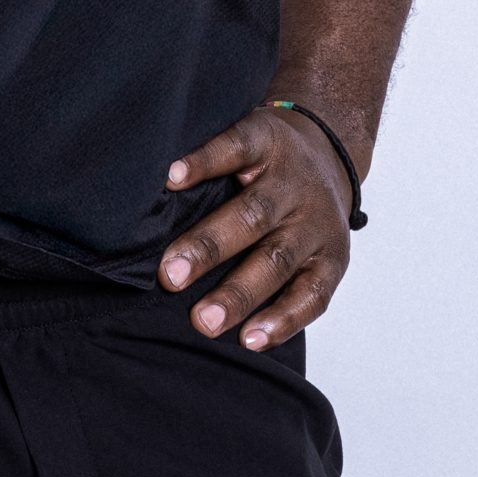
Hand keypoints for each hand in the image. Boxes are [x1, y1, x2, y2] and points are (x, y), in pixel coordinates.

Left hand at [158, 103, 360, 350]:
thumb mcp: (242, 137)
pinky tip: (250, 340)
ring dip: (239, 294)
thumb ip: (206, 158)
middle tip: (169, 276)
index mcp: (266, 144)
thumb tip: (144, 188)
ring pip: (278, 260)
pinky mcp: (334, 260)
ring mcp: (316, 225)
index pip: (235, 146)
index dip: (204, 161)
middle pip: (253, 215)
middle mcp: (294, 185)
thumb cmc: (265, 159)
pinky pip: (313, 295)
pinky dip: (283, 320)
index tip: (168, 178)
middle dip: (209, 247)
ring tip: (204, 322)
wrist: (332, 158)